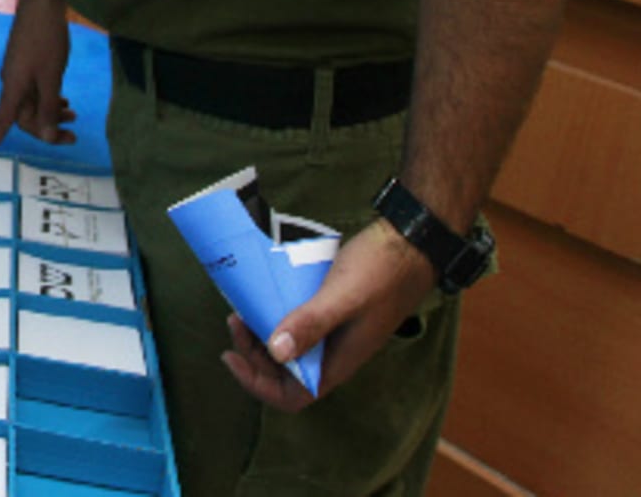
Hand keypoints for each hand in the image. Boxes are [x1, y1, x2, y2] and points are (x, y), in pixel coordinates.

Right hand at [0, 17, 75, 152]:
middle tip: (73, 134)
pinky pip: (36, 89)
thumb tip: (46, 136)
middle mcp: (12, 81)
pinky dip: (50, 97)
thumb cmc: (46, 39)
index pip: (3, 120)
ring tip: (74, 115)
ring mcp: (20, 71)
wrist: (42, 2)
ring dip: (52, 112)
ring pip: (33, 102)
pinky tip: (64, 97)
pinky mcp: (27, 62)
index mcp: (14, 87)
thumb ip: (48, 107)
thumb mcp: (51, 77)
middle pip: (25, 115)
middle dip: (47, 127)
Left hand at [220, 219, 436, 410]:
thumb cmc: (380, 272)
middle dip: (253, 353)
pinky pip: (297, 324)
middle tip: (235, 319)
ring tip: (242, 307)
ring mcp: (332, 332)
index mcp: (337, 362)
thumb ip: (311, 324)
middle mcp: (333, 353)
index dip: (258, 384)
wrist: (409, 243)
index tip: (231, 355)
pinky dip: (276, 315)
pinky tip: (264, 294)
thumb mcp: (342, 298)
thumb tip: (276, 353)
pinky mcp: (330, 310)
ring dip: (261, 334)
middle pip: (284, 373)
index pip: (292, 396)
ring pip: (288, 347)